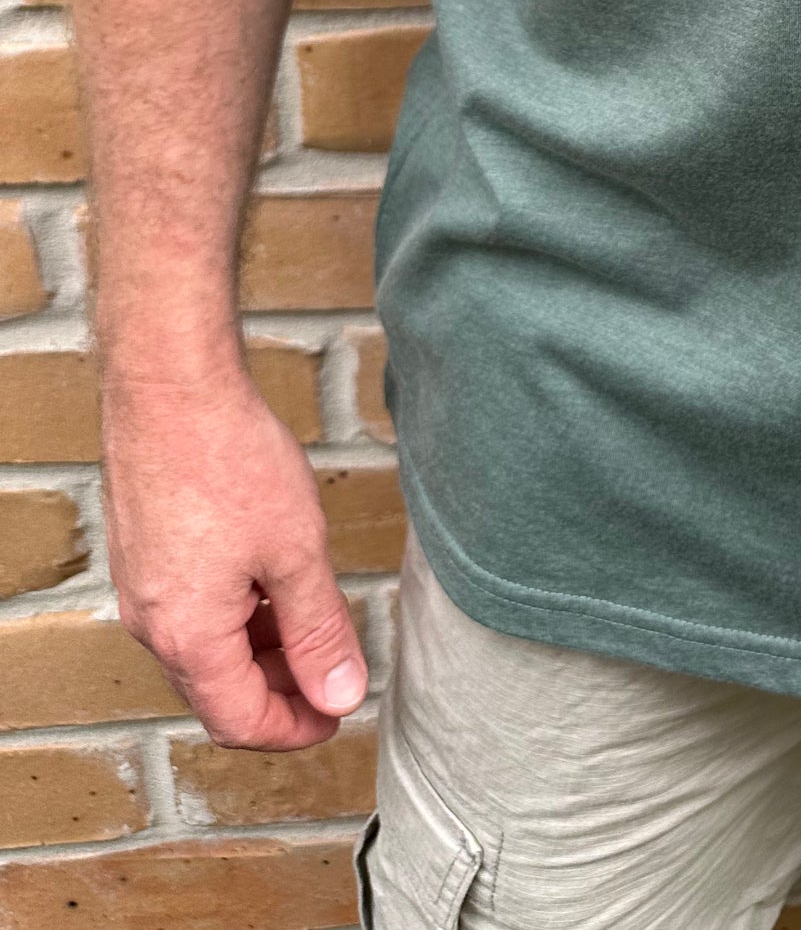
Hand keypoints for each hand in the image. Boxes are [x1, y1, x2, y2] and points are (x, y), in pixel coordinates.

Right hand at [101, 367, 366, 748]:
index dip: (295, 728)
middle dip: (279, 691)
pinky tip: (273, 583)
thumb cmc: (229, 460)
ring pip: (206, 648)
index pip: (239, 721)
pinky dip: (236, 614)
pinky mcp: (145, 554)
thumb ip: (319, 630)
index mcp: (188, 637)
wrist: (170, 387)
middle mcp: (153, 624)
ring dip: (259, 651)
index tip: (338, 714)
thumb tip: (341, 694)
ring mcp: (143, 588)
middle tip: (333, 674)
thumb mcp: (296, 551)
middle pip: (218, 691)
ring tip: (313, 625)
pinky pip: (191, 610)